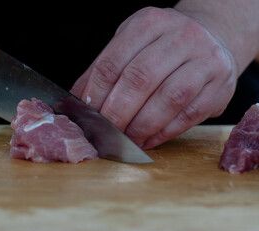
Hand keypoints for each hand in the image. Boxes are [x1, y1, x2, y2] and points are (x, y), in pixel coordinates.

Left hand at [71, 7, 236, 148]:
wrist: (213, 37)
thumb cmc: (163, 45)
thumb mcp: (131, 43)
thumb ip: (105, 69)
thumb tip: (76, 101)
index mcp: (148, 23)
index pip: (112, 63)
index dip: (95, 94)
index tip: (86, 115)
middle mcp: (180, 36)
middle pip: (139, 80)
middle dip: (117, 114)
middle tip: (105, 132)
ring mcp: (205, 60)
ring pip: (168, 99)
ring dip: (141, 126)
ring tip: (126, 140)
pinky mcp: (220, 86)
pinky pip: (188, 115)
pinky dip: (164, 133)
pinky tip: (148, 140)